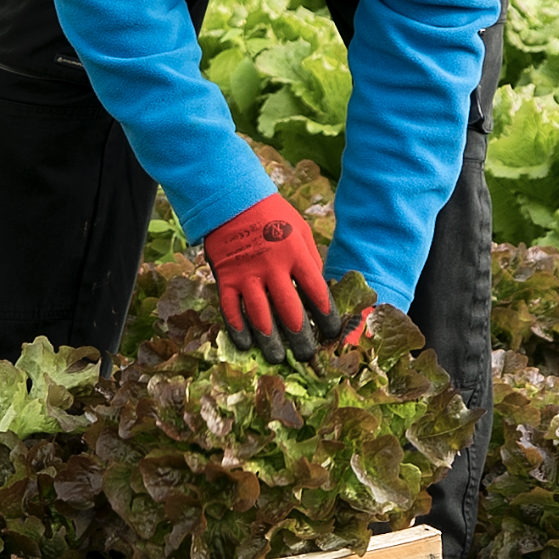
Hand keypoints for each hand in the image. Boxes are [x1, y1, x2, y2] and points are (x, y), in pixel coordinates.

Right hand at [202, 195, 332, 361]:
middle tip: (306, 356)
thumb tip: (319, 294)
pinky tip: (246, 345)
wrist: (233, 201)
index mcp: (296, 254)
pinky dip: (238, 330)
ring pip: (260, 316)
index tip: (332, 334)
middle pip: (290, 312)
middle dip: (300, 338)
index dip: (327, 318)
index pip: (317, 293)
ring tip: (277, 357)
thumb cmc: (273, 216)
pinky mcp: (226, 278)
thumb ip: (310, 262)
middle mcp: (273, 267)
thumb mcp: (300, 231)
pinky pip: (231, 310)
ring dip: (270, 341)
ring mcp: (247, 274)